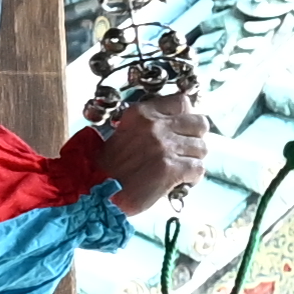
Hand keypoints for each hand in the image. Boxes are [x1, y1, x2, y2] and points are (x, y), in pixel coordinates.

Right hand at [96, 90, 206, 215]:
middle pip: (199, 123)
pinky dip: (192, 178)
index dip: (187, 116)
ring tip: (179, 170)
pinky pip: (198, 169)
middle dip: (196, 138)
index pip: (181, 102)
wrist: (92, 191)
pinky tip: (179, 183)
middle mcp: (154, 126)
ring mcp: (164, 147)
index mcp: (140, 113)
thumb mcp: (122, 133)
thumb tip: (176, 128)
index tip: (182, 128)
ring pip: (202, 148)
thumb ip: (148, 127)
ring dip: (193, 160)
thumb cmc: (105, 167)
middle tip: (184, 151)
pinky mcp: (171, 169)